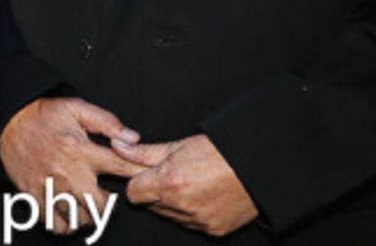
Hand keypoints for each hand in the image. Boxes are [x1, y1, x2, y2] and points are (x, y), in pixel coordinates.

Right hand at [0, 97, 142, 232]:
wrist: (7, 120)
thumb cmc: (43, 114)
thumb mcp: (76, 108)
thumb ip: (107, 122)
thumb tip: (133, 137)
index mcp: (80, 149)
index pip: (120, 168)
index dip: (137, 175)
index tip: (144, 180)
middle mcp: (67, 172)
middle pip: (100, 206)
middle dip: (108, 204)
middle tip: (105, 196)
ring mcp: (49, 187)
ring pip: (79, 219)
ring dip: (87, 215)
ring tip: (85, 204)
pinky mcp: (33, 195)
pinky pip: (55, 224)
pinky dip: (64, 224)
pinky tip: (67, 212)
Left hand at [117, 133, 257, 236]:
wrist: (257, 168)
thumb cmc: (220, 153)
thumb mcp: (178, 146)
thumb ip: (144, 152)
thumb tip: (118, 146)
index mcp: (170, 182)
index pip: (133, 192)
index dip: (137, 182)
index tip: (146, 175)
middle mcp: (182, 205)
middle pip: (150, 205)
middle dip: (155, 192)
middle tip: (172, 176)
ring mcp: (198, 221)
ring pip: (169, 216)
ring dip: (172, 203)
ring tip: (191, 184)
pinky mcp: (212, 230)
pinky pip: (190, 224)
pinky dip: (191, 213)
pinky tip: (203, 196)